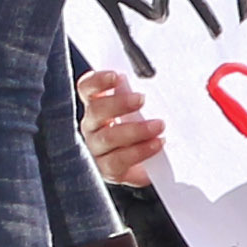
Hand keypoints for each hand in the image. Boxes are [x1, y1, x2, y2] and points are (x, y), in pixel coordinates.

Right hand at [76, 63, 166, 189]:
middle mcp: (91, 125)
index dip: (98, 81)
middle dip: (119, 103)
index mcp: (96, 104)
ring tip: (158, 125)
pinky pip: (118, 160)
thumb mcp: (142, 109)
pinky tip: (156, 144)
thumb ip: (140, 96)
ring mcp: (95, 148)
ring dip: (135, 130)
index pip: (87, 88)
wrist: (148, 165)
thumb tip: (155, 82)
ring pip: (107, 137)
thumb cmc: (142, 129)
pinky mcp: (105, 169)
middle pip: (96, 110)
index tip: (116, 76)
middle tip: (141, 99)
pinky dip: (140, 151)